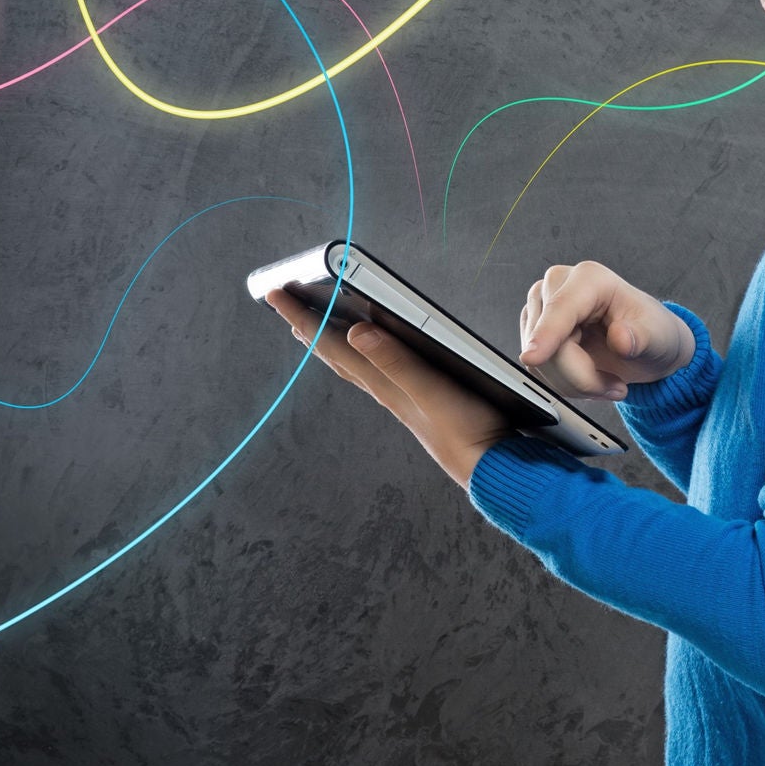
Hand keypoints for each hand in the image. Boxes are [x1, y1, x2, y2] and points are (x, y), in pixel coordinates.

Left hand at [263, 288, 519, 488]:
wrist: (491, 471)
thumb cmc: (467, 432)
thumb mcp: (432, 391)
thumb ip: (396, 361)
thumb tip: (356, 330)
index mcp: (383, 381)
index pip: (332, 343)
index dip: (303, 317)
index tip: (273, 294)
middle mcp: (384, 388)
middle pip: (335, 353)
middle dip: (309, 327)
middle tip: (283, 304)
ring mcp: (399, 396)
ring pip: (353, 363)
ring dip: (330, 341)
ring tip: (313, 328)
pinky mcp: (416, 401)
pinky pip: (374, 372)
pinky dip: (360, 356)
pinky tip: (367, 356)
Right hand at [516, 260, 694, 400]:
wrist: (646, 346)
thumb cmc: (652, 333)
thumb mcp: (659, 337)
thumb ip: (641, 338)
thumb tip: (621, 338)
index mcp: (590, 278)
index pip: (560, 309)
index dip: (546, 335)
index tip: (533, 358)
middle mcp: (560, 286)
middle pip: (548, 343)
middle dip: (581, 377)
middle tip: (615, 386)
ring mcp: (543, 308)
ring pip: (540, 361)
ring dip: (574, 384)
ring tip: (605, 380)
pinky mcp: (534, 330)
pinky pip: (538, 370)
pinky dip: (565, 384)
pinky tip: (588, 377)